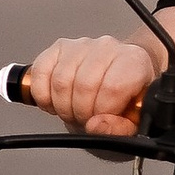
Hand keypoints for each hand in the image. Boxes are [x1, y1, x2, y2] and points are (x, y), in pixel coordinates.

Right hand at [28, 35, 160, 138]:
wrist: (117, 85)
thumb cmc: (126, 103)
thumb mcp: (133, 125)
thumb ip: (121, 129)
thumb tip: (97, 125)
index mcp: (134, 61)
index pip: (113, 86)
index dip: (102, 110)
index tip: (101, 119)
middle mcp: (108, 47)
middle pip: (84, 85)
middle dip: (81, 113)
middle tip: (87, 119)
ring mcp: (81, 45)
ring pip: (60, 81)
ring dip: (63, 106)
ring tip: (74, 111)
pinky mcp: (58, 48)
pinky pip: (40, 72)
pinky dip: (43, 95)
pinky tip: (55, 101)